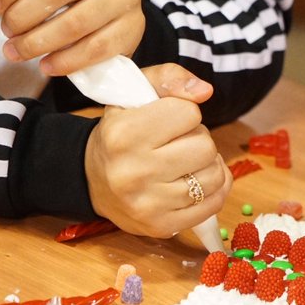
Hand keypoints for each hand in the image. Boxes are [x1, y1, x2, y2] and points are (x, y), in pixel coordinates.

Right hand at [84, 64, 231, 237]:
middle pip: (205, 146)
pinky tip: (196, 182)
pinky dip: (213, 190)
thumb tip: (205, 91)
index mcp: (124, 134)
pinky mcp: (160, 226)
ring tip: (186, 162)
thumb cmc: (121, 131)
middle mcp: (133, 171)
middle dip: (198, 139)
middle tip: (178, 143)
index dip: (184, 113)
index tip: (168, 120)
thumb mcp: (134, 94)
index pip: (189, 113)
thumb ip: (169, 79)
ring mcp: (147, 204)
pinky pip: (213, 205)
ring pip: (213, 177)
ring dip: (207, 165)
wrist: (91, 178)